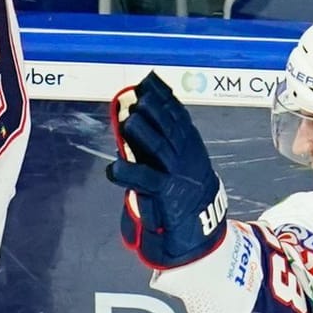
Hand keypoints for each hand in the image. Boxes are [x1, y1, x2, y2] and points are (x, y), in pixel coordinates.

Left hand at [104, 72, 228, 269]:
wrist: (199, 231)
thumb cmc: (181, 193)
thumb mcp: (174, 163)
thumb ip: (155, 143)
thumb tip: (129, 120)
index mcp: (189, 145)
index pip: (178, 116)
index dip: (164, 97)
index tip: (149, 81)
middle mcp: (186, 157)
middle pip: (171, 129)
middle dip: (156, 111)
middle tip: (139, 96)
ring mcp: (178, 176)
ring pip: (161, 151)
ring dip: (145, 135)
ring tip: (129, 121)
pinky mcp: (167, 197)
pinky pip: (147, 183)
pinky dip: (129, 174)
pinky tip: (114, 168)